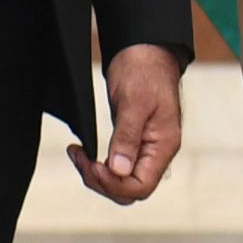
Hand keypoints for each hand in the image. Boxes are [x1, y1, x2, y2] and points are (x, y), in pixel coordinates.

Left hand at [68, 42, 185, 202]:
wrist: (146, 52)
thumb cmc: (144, 71)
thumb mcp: (134, 102)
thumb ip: (127, 138)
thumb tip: (118, 171)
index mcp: (164, 145)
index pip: (141, 186)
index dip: (113, 183)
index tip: (93, 164)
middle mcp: (157, 153)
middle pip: (131, 191)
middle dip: (102, 182)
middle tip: (80, 159)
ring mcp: (146, 149)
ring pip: (122, 183)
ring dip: (97, 176)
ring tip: (77, 155)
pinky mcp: (133, 143)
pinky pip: (117, 168)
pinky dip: (98, 167)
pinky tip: (84, 154)